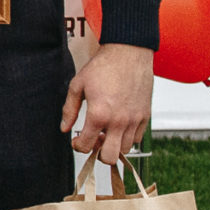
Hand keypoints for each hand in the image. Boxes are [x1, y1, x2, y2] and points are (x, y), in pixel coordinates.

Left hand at [61, 42, 154, 169]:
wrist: (128, 52)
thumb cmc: (104, 66)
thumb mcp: (78, 85)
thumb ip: (69, 109)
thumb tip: (64, 128)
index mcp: (99, 115)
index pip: (85, 146)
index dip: (78, 146)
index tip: (77, 140)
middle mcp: (118, 121)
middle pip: (109, 157)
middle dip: (98, 153)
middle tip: (93, 141)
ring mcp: (134, 120)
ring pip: (124, 149)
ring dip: (113, 145)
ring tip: (106, 132)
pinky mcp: (145, 115)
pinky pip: (137, 138)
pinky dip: (127, 137)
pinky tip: (119, 126)